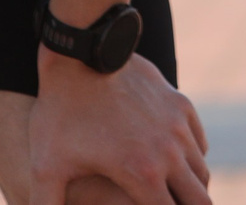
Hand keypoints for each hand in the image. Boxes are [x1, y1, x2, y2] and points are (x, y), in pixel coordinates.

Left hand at [28, 51, 209, 204]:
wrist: (80, 55)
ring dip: (190, 189)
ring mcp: (178, 125)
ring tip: (170, 196)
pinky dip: (191, 160)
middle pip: (200, 202)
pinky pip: (198, 144)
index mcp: (142, 173)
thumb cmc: (60, 112)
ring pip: (201, 173)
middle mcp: (169, 151)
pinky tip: (173, 163)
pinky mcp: (180, 104)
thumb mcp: (45, 166)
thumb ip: (44, 204)